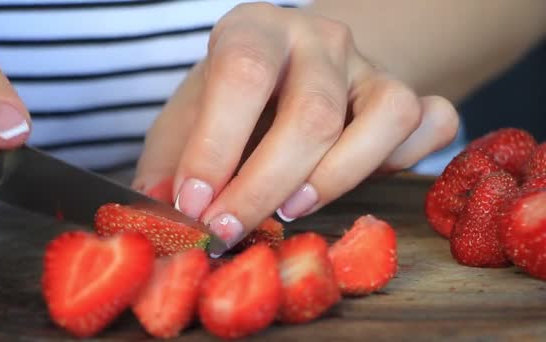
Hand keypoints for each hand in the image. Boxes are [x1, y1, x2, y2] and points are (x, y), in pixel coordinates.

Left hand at [134, 3, 458, 254]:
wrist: (284, 76)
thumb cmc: (229, 106)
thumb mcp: (184, 123)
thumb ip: (170, 166)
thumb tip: (162, 215)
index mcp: (254, 29)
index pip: (242, 74)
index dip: (216, 147)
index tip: (195, 206)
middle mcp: (318, 38)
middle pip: (313, 113)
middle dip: (266, 186)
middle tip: (230, 229)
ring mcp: (370, 65)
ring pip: (387, 116)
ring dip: (337, 178)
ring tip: (294, 209)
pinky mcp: (409, 93)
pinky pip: (432, 122)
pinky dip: (408, 160)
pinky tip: (365, 179)